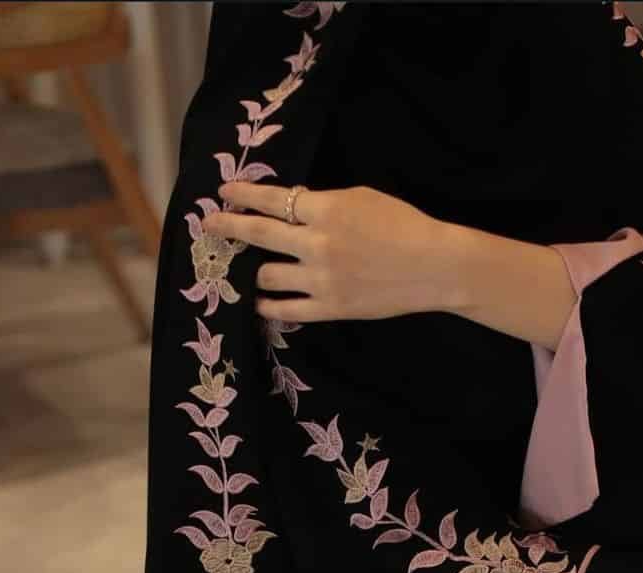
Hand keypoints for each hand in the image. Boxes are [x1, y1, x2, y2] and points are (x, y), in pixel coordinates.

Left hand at [204, 180, 452, 321]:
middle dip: (229, 227)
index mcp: (325, 210)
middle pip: (259, 235)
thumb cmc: (403, 224)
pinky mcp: (331, 308)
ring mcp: (321, 280)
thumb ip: (323, 203)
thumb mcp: (361, 198)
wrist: (433, 267)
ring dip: (254, 271)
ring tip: (249, 270)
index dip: (243, 195)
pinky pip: (287, 310)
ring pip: (267, 276)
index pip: (272, 200)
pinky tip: (262, 301)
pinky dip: (269, 305)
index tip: (225, 192)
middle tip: (209, 224)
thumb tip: (292, 210)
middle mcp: (317, 245)